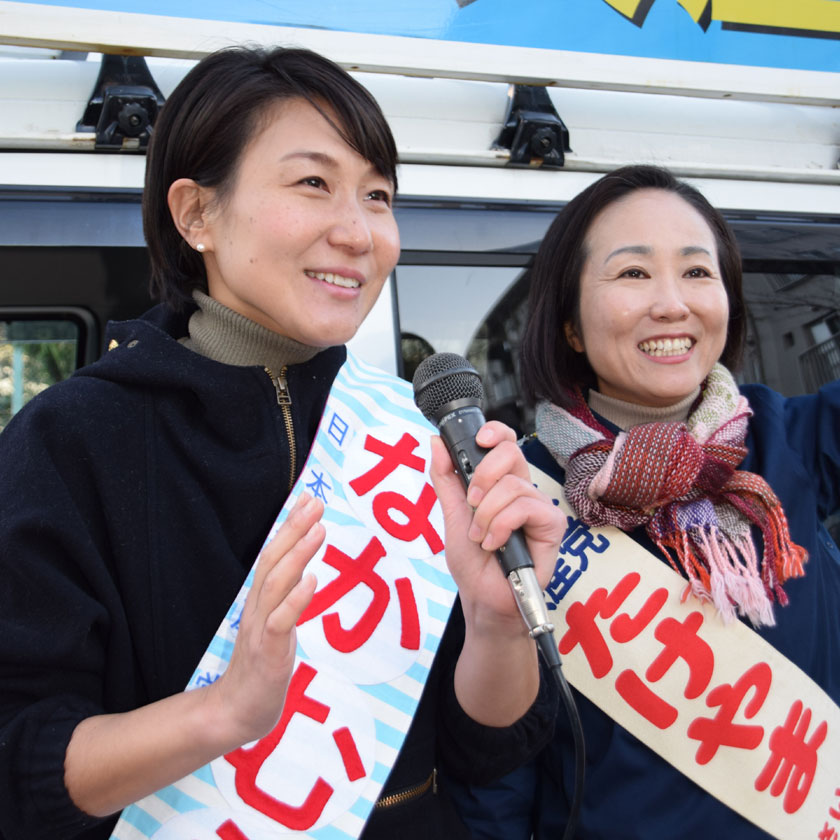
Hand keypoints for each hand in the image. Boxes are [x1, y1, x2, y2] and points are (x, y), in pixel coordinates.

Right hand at [206, 492, 323, 745]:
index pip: (273, 555)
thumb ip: (287, 598)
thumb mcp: (277, 625)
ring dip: (297, 554)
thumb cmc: (261, 667)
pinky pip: (279, 622)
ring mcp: (260, 629)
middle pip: (272, 560)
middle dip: (294, 529)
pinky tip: (312, 579)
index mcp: (261, 601)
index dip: (289, 527)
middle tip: (314, 502)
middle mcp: (257, 608)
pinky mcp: (266, 653)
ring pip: (276, 584)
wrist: (235, 713)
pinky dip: (295, 599)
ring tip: (318, 530)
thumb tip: (304, 570)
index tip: (307, 499)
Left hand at [429, 421, 564, 637]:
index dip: (495, 432)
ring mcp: (539, 507)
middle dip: (484, 475)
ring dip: (487, 514)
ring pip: (512, 486)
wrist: (482, 598)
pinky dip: (501, 526)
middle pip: (512, 452)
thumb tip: (436, 442)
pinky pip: (525, 508)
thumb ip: (445, 478)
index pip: (506, 443)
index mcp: (501, 483)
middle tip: (472, 503)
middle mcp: (522, 490)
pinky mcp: (552, 525)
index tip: (478, 439)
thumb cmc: (473, 562)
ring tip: (480, 537)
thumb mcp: (452, 514)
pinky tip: (495, 544)